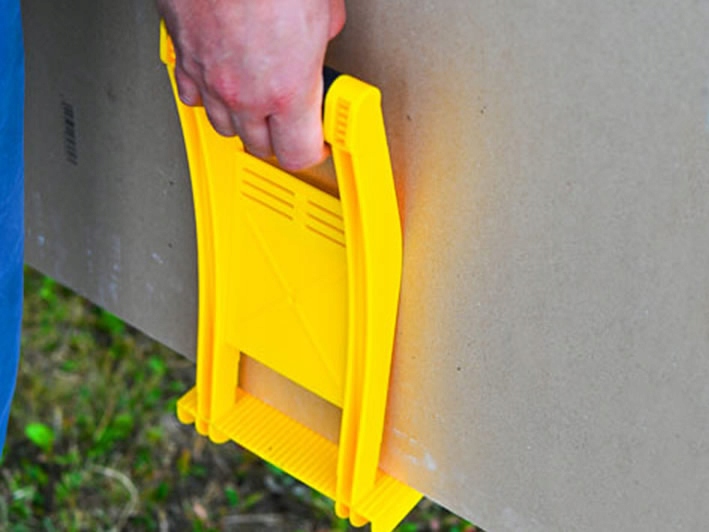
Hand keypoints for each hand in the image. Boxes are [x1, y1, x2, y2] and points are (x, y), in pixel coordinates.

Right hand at [157, 0, 345, 170]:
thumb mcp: (322, 7)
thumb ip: (322, 35)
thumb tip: (322, 34)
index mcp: (287, 88)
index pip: (299, 153)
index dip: (311, 151)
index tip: (316, 143)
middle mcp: (245, 93)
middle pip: (260, 146)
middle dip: (278, 138)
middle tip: (289, 122)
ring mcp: (210, 78)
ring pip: (224, 126)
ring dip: (242, 121)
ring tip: (256, 104)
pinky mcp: (184, 57)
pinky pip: (192, 96)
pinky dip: (207, 96)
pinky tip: (219, 84)